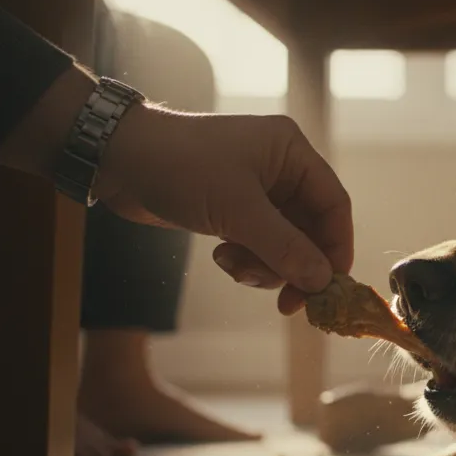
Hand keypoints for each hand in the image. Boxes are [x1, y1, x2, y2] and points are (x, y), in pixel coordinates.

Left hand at [95, 107, 352, 314]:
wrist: (119, 160)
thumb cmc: (181, 168)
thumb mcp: (238, 210)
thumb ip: (285, 248)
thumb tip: (323, 281)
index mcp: (291, 152)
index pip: (334, 204)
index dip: (337, 247)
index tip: (329, 287)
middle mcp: (280, 169)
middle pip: (310, 230)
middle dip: (295, 265)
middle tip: (288, 303)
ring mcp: (256, 190)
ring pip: (283, 244)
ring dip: (264, 265)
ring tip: (233, 265)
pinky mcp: (233, 209)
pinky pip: (257, 244)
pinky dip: (245, 258)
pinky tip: (221, 255)